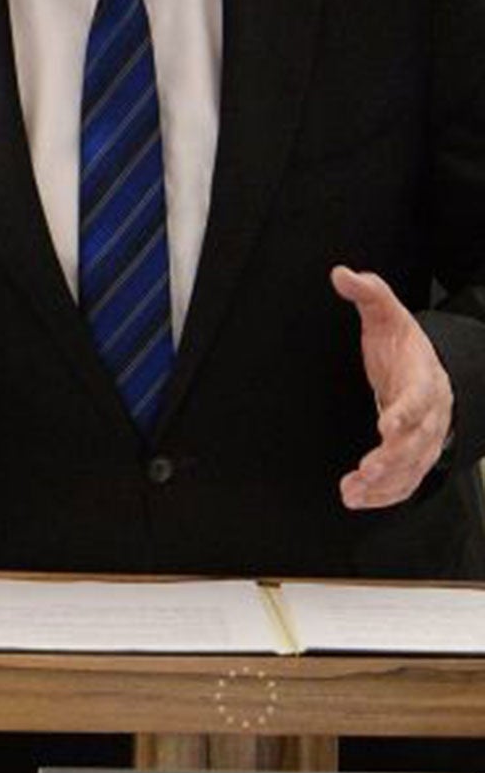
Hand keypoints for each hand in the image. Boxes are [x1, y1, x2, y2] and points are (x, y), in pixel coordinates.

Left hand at [332, 265, 451, 509]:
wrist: (431, 368)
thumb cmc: (404, 344)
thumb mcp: (387, 314)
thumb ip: (369, 293)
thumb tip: (342, 273)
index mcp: (425, 381)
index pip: (419, 399)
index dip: (405, 413)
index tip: (386, 424)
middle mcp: (430, 416)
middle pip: (417, 442)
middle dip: (393, 458)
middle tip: (367, 469)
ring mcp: (425, 439)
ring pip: (411, 468)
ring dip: (384, 483)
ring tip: (353, 492)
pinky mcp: (414, 456)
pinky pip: (404, 481)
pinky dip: (384, 494)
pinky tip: (357, 499)